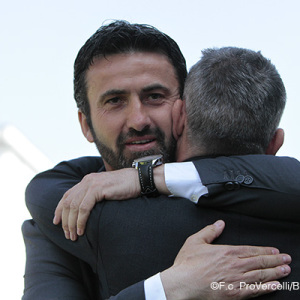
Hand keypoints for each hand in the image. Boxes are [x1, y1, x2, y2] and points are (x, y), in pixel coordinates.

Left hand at [53, 169, 139, 240]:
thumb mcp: (105, 190)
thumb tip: (86, 210)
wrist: (138, 180)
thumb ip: (94, 195)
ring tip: (73, 236)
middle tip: (67, 235)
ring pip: (74, 206)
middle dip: (65, 221)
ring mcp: (92, 184)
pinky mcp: (98, 189)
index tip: (56, 222)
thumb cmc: (124, 187)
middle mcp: (86, 180)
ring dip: (71, 223)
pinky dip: (80, 220)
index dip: (59, 209)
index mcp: (87, 180)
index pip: (67, 195)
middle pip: (68, 202)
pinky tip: (81, 230)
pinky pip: (84, 208)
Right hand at [161, 220, 290, 299]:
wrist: (183, 283)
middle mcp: (234, 265)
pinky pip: (254, 291)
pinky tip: (275, 286)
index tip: (275, 250)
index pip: (251, 250)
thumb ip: (210, 231)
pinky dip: (266, 288)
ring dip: (275, 272)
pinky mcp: (234, 293)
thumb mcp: (195, 241)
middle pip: (259, 262)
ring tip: (285, 270)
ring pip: (260, 275)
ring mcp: (235, 280)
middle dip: (275, 260)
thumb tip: (220, 223)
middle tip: (287, 259)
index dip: (265, 250)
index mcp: (226, 252)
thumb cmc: (188, 263)